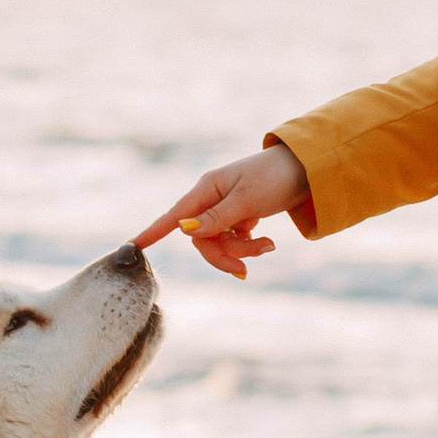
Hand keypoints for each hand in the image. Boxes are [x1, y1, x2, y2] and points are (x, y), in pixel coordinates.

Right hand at [133, 144, 307, 280]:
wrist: (306, 170)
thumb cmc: (275, 178)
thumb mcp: (247, 200)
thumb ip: (217, 218)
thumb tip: (184, 231)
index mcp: (207, 189)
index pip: (173, 216)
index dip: (151, 233)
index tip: (130, 247)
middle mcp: (211, 199)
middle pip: (201, 240)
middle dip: (224, 254)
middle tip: (246, 267)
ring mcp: (225, 209)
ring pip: (220, 243)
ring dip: (242, 250)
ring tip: (269, 246)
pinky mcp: (239, 216)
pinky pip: (234, 240)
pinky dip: (250, 246)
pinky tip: (266, 240)